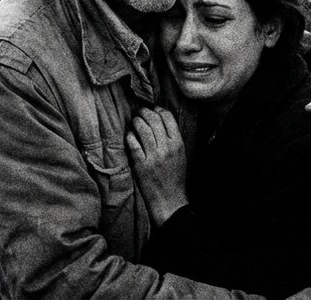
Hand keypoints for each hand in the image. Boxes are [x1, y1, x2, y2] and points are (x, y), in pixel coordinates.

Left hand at [125, 107, 188, 226]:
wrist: (169, 200)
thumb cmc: (175, 177)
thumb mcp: (180, 155)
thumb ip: (172, 138)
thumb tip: (160, 119)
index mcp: (178, 143)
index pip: (168, 117)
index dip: (158, 110)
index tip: (152, 109)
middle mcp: (167, 148)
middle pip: (154, 120)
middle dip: (144, 112)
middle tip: (139, 112)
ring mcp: (154, 156)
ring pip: (143, 129)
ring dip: (136, 121)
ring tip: (133, 121)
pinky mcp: (141, 165)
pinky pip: (133, 144)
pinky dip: (130, 136)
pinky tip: (129, 135)